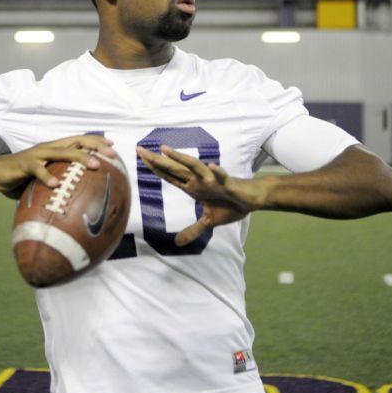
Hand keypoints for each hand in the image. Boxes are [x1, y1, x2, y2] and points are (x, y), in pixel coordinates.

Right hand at [0, 135, 115, 198]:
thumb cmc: (20, 178)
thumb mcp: (42, 179)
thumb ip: (57, 183)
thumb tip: (76, 201)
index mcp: (54, 149)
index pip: (79, 141)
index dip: (96, 142)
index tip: (113, 147)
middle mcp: (48, 148)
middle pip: (76, 141)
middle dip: (96, 147)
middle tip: (112, 155)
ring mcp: (37, 154)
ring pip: (63, 152)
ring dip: (81, 158)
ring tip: (95, 166)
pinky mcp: (24, 163)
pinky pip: (38, 169)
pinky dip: (47, 177)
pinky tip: (56, 186)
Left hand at [136, 145, 256, 246]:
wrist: (252, 199)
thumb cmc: (230, 205)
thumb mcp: (208, 222)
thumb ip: (193, 231)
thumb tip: (177, 243)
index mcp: (193, 187)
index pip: (170, 176)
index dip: (155, 168)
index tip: (140, 157)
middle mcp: (199, 181)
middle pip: (175, 169)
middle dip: (157, 160)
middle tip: (139, 149)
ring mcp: (213, 180)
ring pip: (193, 167)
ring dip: (180, 159)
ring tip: (165, 150)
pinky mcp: (228, 183)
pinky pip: (222, 176)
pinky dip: (217, 172)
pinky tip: (211, 166)